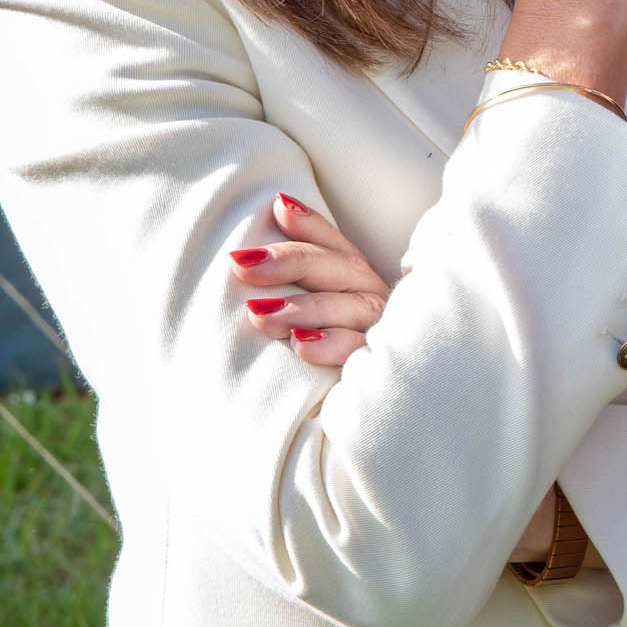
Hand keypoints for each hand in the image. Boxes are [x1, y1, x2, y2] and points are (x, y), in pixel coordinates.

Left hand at [236, 193, 391, 369]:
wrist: (370, 418)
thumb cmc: (323, 358)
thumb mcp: (306, 315)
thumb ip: (295, 275)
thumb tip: (272, 214)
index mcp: (359, 283)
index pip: (336, 245)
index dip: (311, 225)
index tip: (276, 208)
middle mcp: (376, 303)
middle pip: (341, 269)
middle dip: (292, 262)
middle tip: (242, 265)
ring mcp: (384, 336)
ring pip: (351, 309)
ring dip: (304, 308)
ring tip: (258, 315)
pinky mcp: (382, 373)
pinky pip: (361, 355)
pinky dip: (332, 347)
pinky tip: (299, 348)